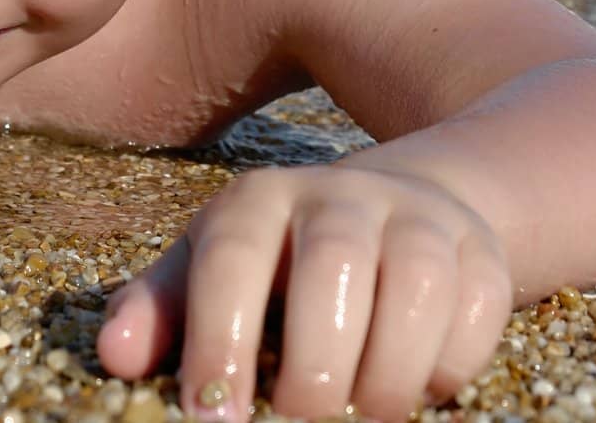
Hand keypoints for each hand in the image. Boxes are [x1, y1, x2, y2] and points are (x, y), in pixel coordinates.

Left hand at [96, 164, 512, 421]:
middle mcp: (339, 195)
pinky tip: (421, 392)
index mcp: (257, 201)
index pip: (231, 260)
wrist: (391, 211)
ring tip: (363, 417)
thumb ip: (160, 312)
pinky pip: (478, 306)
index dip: (219, 342)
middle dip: (315, 363)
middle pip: (332, 265)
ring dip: (389, 372)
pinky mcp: (481, 252)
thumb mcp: (208, 272)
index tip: (213, 420)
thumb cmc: (276, 263)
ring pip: (415, 283)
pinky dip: (451, 363)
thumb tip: (114, 359)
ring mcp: (418, 218)